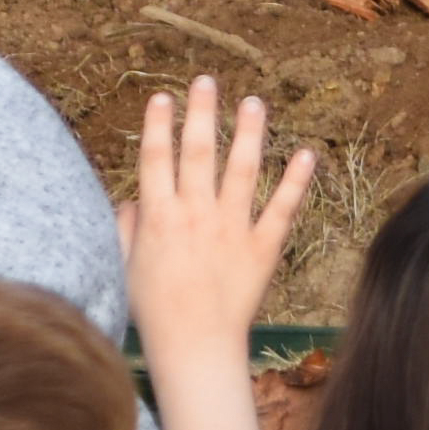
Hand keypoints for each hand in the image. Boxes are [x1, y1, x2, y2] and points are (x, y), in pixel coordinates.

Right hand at [122, 75, 315, 429]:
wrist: (194, 348)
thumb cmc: (151, 310)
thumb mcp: (123, 264)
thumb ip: (125, 225)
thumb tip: (131, 198)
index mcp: (157, 215)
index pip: (156, 157)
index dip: (158, 124)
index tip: (162, 97)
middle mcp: (194, 214)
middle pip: (198, 151)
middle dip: (202, 113)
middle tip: (207, 81)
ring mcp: (231, 229)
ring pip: (241, 170)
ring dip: (248, 133)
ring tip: (253, 102)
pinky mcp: (263, 249)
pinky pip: (281, 209)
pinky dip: (294, 181)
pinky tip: (305, 154)